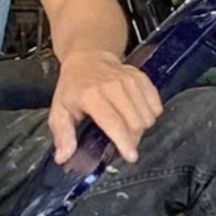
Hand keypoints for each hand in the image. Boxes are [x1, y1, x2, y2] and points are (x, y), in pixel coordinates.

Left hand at [49, 50, 164, 164]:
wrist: (88, 58)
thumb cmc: (73, 87)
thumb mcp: (59, 110)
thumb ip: (62, 135)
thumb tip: (63, 157)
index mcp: (91, 96)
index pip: (113, 123)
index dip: (124, 141)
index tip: (130, 156)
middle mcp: (113, 86)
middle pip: (134, 122)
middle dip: (132, 138)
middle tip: (124, 143)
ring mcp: (129, 80)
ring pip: (147, 115)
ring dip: (141, 128)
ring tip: (129, 128)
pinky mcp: (141, 78)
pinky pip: (156, 104)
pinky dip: (151, 114)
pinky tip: (139, 116)